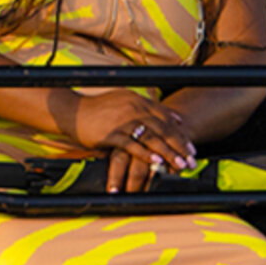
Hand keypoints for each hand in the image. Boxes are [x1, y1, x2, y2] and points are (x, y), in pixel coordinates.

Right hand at [69, 91, 197, 192]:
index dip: (180, 133)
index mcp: (138, 100)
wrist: (73, 111)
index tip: (191, 147)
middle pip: (163, 128)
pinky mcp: (111, 134)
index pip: (165, 117)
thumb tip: (174, 118)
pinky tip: (157, 162)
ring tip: (180, 164)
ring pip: (152, 138)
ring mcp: (122, 121)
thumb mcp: (125, 101)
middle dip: (180, 146)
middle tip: (192, 159)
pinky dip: (147, 154)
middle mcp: (133, 108)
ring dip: (168, 152)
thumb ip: (148, 108)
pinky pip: (132, 145)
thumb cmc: (99, 109)